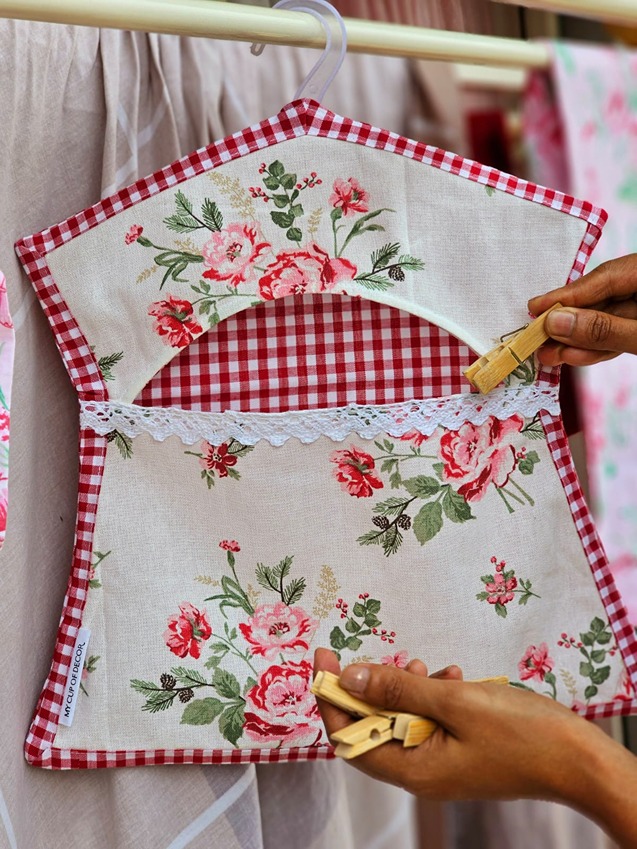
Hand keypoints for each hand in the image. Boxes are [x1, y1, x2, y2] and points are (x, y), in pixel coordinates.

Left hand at [313, 649, 636, 846]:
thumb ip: (399, 689)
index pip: (349, 737)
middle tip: (361, 652)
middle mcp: (421, 772)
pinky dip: (432, 695)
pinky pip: (429, 721)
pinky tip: (453, 676)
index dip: (330, 697)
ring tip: (422, 664)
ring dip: (402, 688)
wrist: (579, 757)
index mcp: (413, 770)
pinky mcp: (460, 751)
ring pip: (401, 720)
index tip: (323, 656)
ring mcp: (442, 763)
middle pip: (371, 728)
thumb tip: (348, 676)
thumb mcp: (454, 700)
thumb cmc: (520, 732)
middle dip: (365, 688)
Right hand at [528, 254, 636, 366]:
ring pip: (607, 319)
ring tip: (550, 355)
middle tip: (538, 339)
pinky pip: (618, 332)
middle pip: (602, 298)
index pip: (604, 276)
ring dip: (578, 341)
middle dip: (570, 324)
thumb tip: (556, 322)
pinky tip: (573, 355)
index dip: (567, 294)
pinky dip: (597, 346)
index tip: (536, 308)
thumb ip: (603, 329)